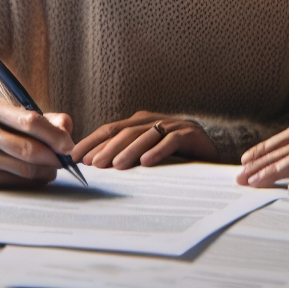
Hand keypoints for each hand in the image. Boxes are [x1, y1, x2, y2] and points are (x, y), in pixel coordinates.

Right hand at [0, 98, 74, 188]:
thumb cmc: (9, 127)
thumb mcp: (26, 115)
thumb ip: (51, 121)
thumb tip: (65, 133)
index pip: (30, 122)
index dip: (54, 136)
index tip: (70, 147)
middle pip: (27, 149)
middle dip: (53, 157)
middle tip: (65, 162)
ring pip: (25, 169)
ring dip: (46, 171)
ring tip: (50, 167)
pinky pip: (18, 183)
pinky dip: (33, 181)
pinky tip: (34, 174)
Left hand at [72, 111, 218, 168]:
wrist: (213, 148)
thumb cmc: (176, 153)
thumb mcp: (147, 152)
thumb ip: (126, 153)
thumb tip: (96, 166)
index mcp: (140, 122)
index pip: (110, 129)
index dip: (92, 141)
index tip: (75, 156)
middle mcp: (153, 120)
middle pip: (125, 132)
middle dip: (107, 148)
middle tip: (93, 163)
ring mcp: (171, 125)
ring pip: (145, 136)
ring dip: (129, 151)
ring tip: (116, 166)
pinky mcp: (189, 134)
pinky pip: (171, 141)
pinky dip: (157, 151)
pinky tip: (146, 163)